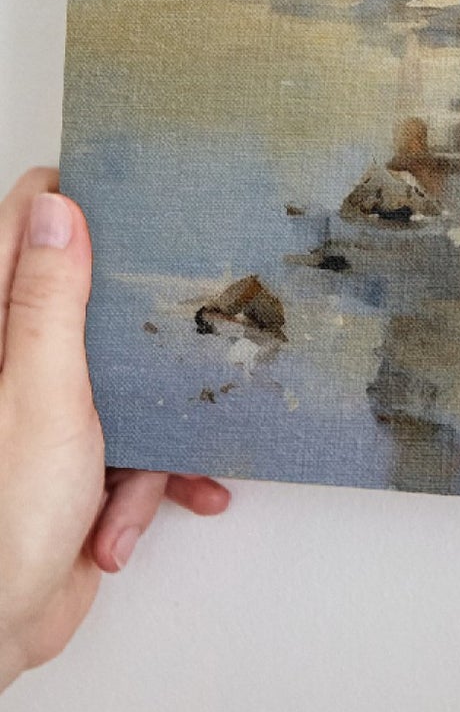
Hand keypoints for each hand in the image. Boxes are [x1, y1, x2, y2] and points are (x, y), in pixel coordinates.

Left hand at [0, 170, 230, 693]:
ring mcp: (44, 415)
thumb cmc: (2, 519)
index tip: (133, 191)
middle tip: (188, 317)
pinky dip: (147, 483)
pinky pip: (134, 448)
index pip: (23, 230)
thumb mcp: (41, 393)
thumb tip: (57, 209)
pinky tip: (135, 518)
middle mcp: (14, 366)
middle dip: (146, 330)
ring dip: (155, 431)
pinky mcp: (73, 462)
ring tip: (155, 470)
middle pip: (91, 304)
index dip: (74, 204)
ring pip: (128, 381)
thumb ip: (50, 300)